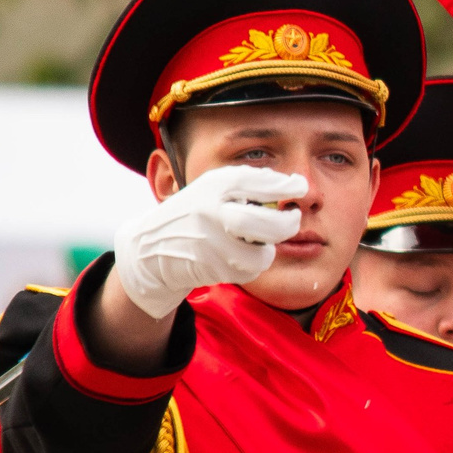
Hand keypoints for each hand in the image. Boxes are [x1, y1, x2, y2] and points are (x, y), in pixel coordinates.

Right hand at [113, 165, 305, 319]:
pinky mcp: (210, 269)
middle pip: (263, 223)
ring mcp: (209, 244)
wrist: (152, 248)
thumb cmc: (194, 211)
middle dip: (287, 223)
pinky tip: (237, 254)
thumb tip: (294, 184)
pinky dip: (251, 264)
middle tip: (294, 218)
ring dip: (266, 249)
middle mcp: (209, 213)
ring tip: (255, 240)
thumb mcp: (213, 188)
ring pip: (261, 254)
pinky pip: (249, 271)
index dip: (283, 185)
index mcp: (211, 186)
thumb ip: (251, 183)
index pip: (255, 182)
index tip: (301, 186)